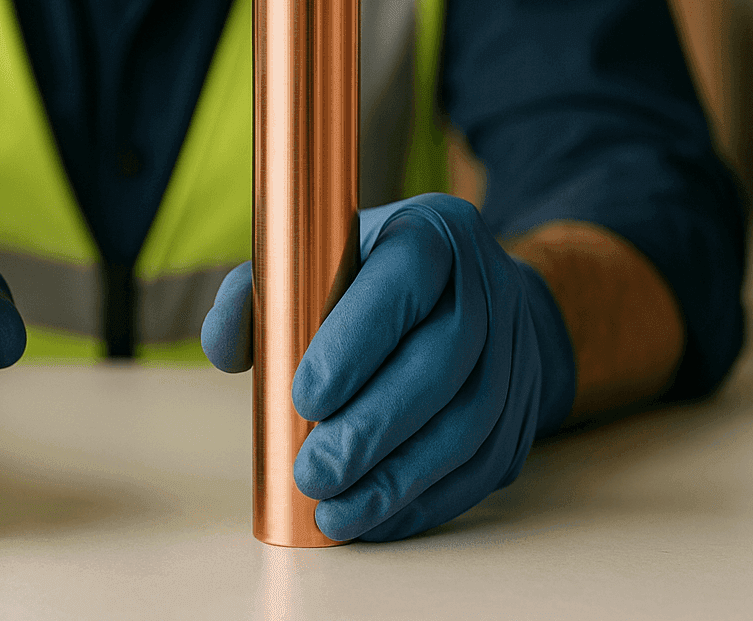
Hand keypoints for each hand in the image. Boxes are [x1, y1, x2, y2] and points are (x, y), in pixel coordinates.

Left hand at [201, 192, 575, 540]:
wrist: (470, 292)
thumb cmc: (373, 279)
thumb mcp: (314, 260)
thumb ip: (257, 294)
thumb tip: (227, 347)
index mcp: (433, 235)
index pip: (406, 278)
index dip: (358, 341)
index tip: (305, 396)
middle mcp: (487, 285)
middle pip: (443, 362)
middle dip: (373, 428)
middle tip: (312, 473)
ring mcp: (515, 349)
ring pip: (469, 423)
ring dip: (400, 478)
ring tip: (337, 513)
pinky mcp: (524, 407)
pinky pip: (484, 465)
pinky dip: (428, 500)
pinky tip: (378, 518)